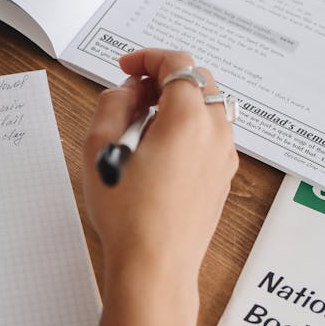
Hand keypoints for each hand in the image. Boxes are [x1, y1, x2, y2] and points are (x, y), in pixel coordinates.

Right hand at [83, 48, 237, 282]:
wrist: (154, 267)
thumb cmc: (128, 215)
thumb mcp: (100, 149)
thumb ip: (112, 104)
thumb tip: (127, 92)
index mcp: (189, 119)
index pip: (178, 64)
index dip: (148, 58)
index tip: (127, 67)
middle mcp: (215, 133)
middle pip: (199, 82)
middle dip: (165, 78)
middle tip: (132, 93)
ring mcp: (224, 157)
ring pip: (208, 108)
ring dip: (178, 103)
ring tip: (142, 124)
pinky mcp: (222, 178)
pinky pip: (210, 136)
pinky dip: (189, 128)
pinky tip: (159, 150)